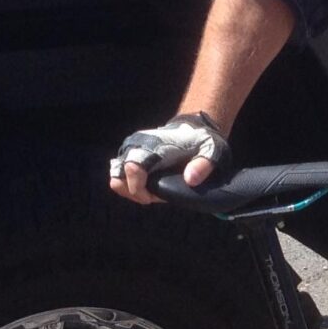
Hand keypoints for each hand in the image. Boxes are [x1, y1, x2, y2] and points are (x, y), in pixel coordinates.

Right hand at [110, 114, 230, 202]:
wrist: (190, 130)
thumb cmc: (199, 143)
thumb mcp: (211, 151)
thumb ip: (204, 165)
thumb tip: (190, 180)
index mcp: (153, 145)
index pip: (133, 168)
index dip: (138, 189)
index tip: (151, 198)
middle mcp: (136, 146)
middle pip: (118, 176)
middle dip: (135, 193)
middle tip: (153, 196)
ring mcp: (130, 151)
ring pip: (116, 179)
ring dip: (130, 191)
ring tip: (150, 193)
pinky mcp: (128, 157)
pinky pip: (119, 177)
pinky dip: (130, 187)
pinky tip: (148, 188)